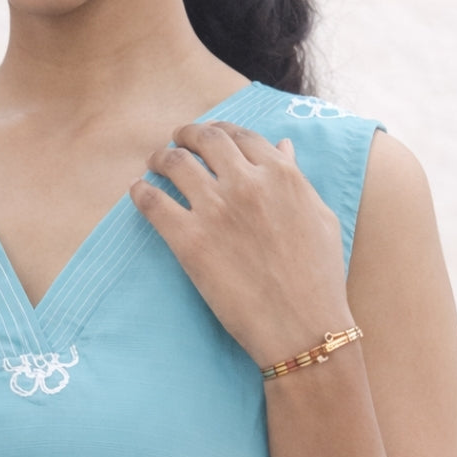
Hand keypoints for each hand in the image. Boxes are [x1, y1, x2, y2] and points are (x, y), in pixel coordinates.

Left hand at [130, 122, 355, 366]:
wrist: (301, 325)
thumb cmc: (317, 277)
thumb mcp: (319, 217)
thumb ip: (296, 178)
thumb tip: (282, 146)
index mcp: (280, 174)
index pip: (240, 135)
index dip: (218, 130)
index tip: (206, 137)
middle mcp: (246, 183)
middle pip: (204, 140)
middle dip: (186, 135)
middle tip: (175, 143)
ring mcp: (215, 210)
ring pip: (175, 163)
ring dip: (160, 158)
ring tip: (154, 163)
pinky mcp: (189, 240)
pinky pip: (153, 202)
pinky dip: (141, 191)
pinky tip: (137, 191)